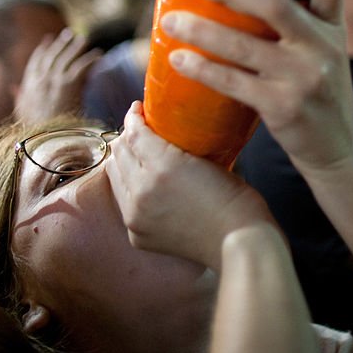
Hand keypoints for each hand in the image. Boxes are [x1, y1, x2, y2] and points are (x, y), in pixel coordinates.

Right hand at [15, 28, 100, 123]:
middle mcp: (41, 80)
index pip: (35, 63)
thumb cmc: (35, 131)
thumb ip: (20, 98)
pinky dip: (90, 59)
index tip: (47, 41)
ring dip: (76, 47)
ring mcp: (55, 81)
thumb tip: (15, 87)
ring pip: (67, 58)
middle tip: (68, 34)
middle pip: (52, 56)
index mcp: (29, 87)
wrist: (46, 141)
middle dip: (60, 44)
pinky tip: (98, 55)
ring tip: (84, 39)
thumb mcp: (22, 113)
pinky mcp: (69, 85)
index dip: (42, 51)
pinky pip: (81, 67)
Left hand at [105, 102, 274, 269]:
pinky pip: (123, 202)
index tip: (138, 109)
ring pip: (115, 176)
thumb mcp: (209, 159)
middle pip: (119, 152)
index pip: (134, 133)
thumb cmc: (234, 197)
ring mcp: (136, 216)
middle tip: (140, 130)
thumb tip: (162, 131)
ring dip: (124, 161)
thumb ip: (179, 145)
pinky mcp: (136, 234)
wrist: (238, 243)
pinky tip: (144, 183)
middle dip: (127, 136)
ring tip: (138, 154)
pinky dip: (129, 187)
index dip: (134, 116)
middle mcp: (142, 191)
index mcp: (163, 166)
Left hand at [158, 0, 352, 172]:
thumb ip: (294, 24)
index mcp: (333, 26)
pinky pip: (234, 82)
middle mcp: (324, 47)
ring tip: (169, 20)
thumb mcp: (321, 51)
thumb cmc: (317, 93)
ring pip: (245, 46)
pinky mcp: (285, 107)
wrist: (340, 151)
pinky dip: (203, 69)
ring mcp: (306, 78)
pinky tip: (179, 59)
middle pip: (275, 6)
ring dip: (202, 30)